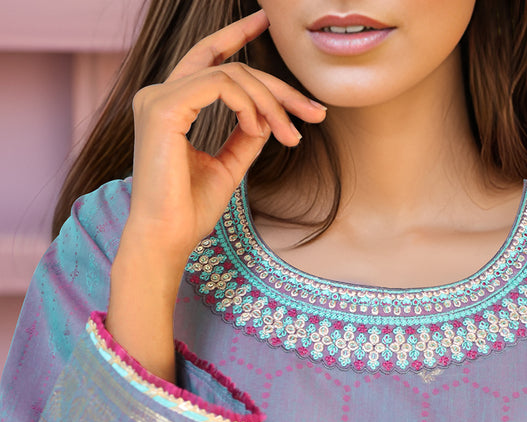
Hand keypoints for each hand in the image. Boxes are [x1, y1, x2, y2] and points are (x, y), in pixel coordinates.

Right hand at [107, 8, 325, 377]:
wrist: (166, 239)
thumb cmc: (189, 212)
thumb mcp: (227, 167)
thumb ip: (245, 137)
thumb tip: (269, 117)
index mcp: (169, 106)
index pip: (206, 59)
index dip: (235, 36)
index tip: (264, 22)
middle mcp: (158, 96)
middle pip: (228, 66)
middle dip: (276, 86)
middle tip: (314, 111)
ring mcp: (156, 98)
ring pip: (230, 75)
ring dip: (270, 103)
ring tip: (290, 135)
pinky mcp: (162, 108)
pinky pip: (219, 85)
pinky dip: (248, 105)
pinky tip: (261, 129)